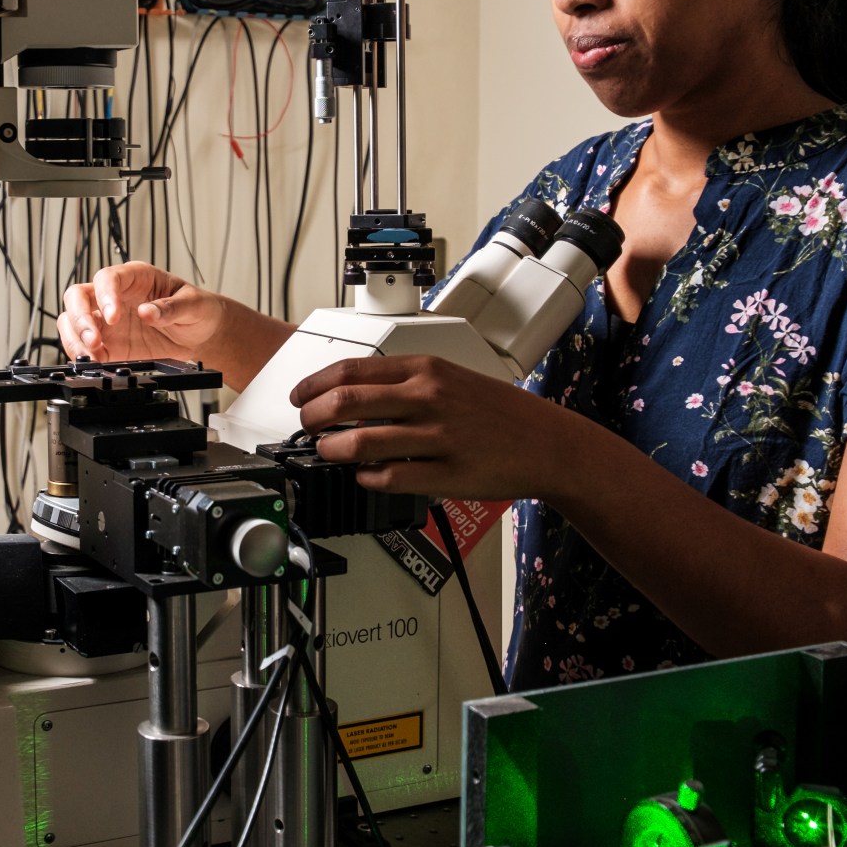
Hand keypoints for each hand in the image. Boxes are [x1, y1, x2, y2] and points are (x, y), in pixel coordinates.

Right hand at [58, 262, 227, 361]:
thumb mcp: (193, 305)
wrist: (201, 334)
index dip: (106, 296)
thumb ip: (171, 308)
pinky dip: (84, 355)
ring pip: (72, 321)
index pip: (107, 278)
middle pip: (78, 297)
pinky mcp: (109, 343)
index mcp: (135, 277)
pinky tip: (96, 363)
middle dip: (80, 318)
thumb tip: (147, 312)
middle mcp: (115, 296)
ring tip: (93, 357)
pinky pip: (84, 347)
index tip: (114, 317)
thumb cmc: (197, 309)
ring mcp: (108, 321)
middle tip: (95, 340)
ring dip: (76, 339)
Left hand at [289, 355, 581, 500]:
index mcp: (425, 369)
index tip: (301, 398)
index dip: (314, 386)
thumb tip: (353, 395)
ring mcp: (437, 436)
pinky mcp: (446, 473)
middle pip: (345, 402)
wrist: (545, 442)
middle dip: (313, 417)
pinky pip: (389, 477)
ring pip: (361, 441)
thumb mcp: (449, 378)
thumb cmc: (497, 413)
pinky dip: (366, 477)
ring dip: (333, 450)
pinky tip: (365, 475)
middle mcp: (428, 397)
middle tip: (308, 428)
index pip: (351, 370)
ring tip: (329, 453)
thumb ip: (403, 384)